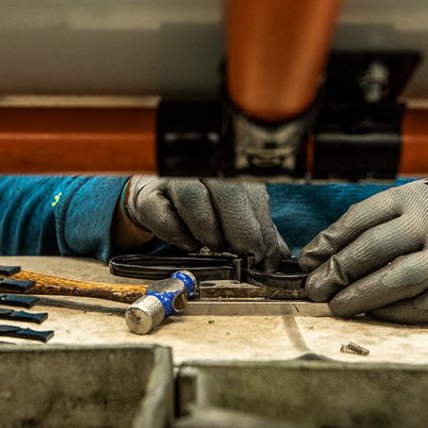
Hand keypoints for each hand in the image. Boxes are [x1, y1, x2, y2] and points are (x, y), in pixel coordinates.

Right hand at [122, 176, 287, 270]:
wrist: (156, 195)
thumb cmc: (201, 205)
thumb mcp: (233, 214)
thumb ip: (257, 231)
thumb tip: (279, 255)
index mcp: (230, 170)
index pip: (254, 195)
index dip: (263, 230)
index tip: (266, 258)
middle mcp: (202, 168)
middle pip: (227, 191)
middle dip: (241, 230)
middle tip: (245, 255)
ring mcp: (173, 180)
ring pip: (194, 199)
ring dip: (209, 231)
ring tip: (214, 245)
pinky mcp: (148, 196)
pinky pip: (163, 215)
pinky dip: (179, 234)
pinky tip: (189, 243)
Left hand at [298, 179, 427, 322]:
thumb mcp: (407, 211)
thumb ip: (367, 228)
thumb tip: (314, 258)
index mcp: (410, 198)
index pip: (361, 217)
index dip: (329, 241)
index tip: (307, 262)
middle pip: (376, 246)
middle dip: (339, 270)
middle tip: (315, 289)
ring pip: (400, 276)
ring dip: (363, 294)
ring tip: (337, 306)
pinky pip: (426, 304)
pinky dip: (397, 311)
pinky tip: (375, 313)